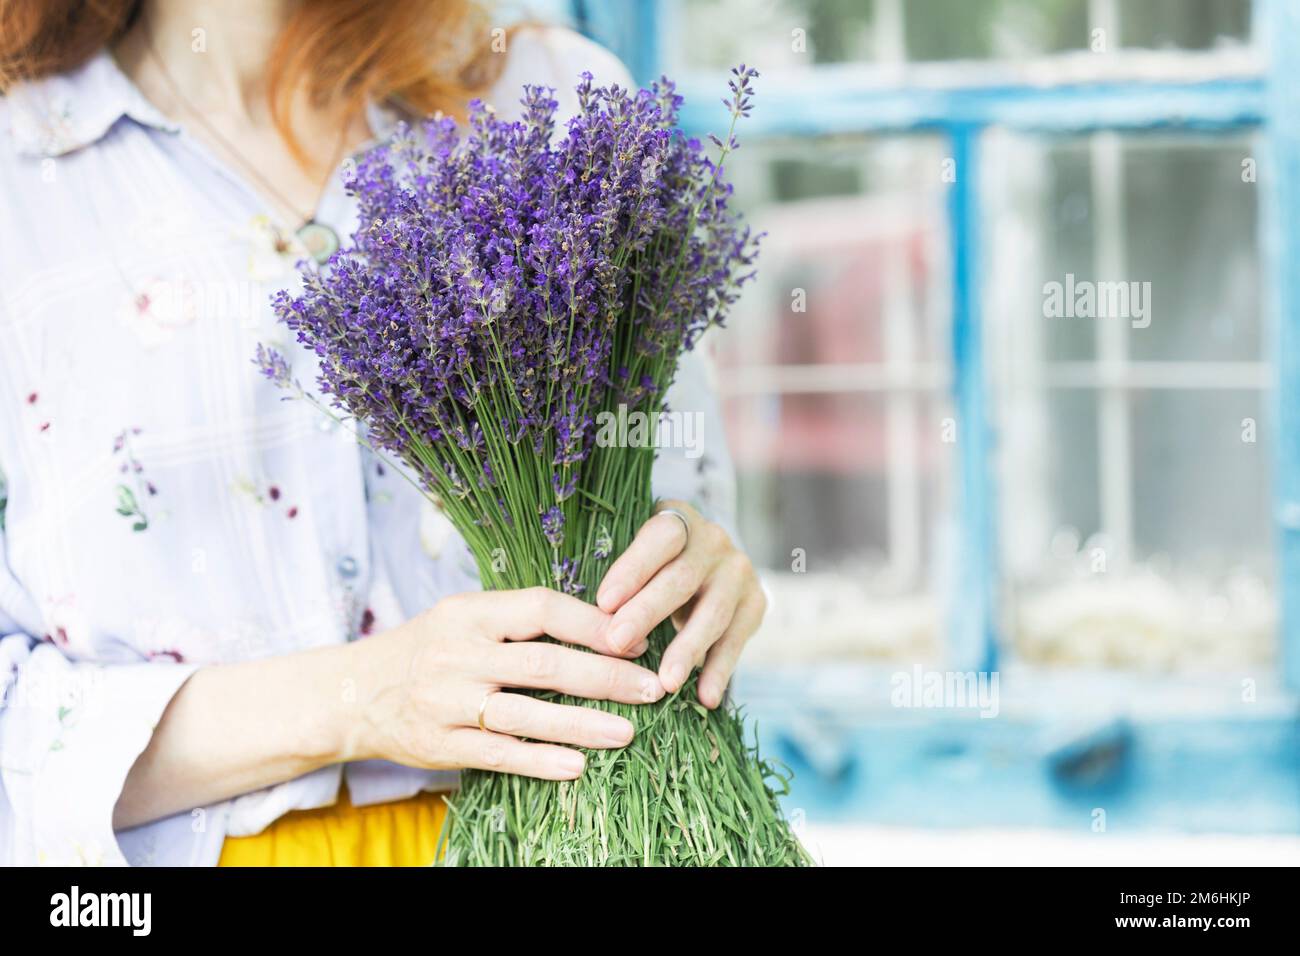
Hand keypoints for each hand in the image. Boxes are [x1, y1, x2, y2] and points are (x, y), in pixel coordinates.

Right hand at [351, 588, 665, 779]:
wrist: (353, 692)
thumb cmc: (427, 649)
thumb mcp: (464, 617)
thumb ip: (518, 620)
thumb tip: (601, 624)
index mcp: (469, 612)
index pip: (541, 608)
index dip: (592, 623)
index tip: (635, 639)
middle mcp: (458, 653)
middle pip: (543, 663)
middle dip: (605, 676)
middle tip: (651, 687)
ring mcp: (446, 701)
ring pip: (525, 713)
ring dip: (582, 723)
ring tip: (627, 731)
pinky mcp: (440, 744)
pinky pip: (498, 754)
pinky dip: (539, 760)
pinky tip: (577, 765)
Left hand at [596, 501, 765, 709]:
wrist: (710, 565)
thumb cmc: (654, 565)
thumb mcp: (638, 556)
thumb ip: (619, 576)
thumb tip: (582, 619)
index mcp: (678, 521)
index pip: (660, 537)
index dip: (633, 568)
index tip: (603, 603)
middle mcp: (713, 541)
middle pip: (682, 578)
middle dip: (648, 612)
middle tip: (617, 643)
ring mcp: (738, 572)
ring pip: (714, 612)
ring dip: (688, 649)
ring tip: (665, 683)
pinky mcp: (755, 604)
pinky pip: (736, 641)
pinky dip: (721, 671)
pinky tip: (705, 698)